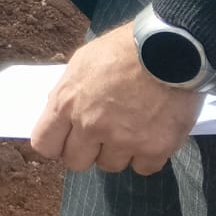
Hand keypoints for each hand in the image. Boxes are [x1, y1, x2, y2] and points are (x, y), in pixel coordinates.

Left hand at [31, 24, 204, 173]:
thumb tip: (62, 116)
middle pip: (76, 162)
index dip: (56, 145)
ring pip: (110, 166)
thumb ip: (68, 94)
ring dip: (118, 152)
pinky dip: (147, 156)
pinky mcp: (154, 148)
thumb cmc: (124, 49)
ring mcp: (123, 140)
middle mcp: (90, 126)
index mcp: (66, 103)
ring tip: (131, 128)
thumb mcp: (82, 63)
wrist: (171, 48)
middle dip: (86, 151)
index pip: (44, 144)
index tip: (67, 141)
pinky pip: (143, 168)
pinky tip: (151, 135)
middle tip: (101, 136)